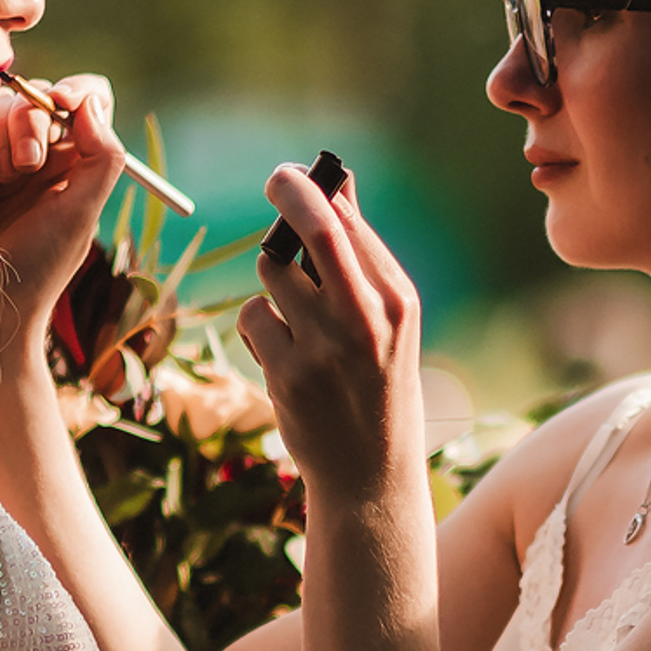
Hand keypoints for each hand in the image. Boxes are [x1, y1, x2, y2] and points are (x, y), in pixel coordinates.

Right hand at [0, 74, 128, 367]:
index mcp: (75, 168)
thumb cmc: (35, 270)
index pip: (83, 104)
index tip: (60, 103)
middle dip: (29, 119)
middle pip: (34, 98)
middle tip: (25, 165)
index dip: (72, 93)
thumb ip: (101, 158)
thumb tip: (92, 101)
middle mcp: (37, 161)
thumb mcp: (80, 215)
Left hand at [235, 164, 425, 502]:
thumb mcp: (390, 322)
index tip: (291, 174)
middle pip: (310, 228)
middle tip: (276, 178)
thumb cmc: (380, 386)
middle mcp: (365, 320)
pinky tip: (284, 355)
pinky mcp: (286, 375)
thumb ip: (363, 257)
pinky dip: (262, 327)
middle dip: (286, 191)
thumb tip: (337, 184)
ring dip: (275, 282)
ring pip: (272, 270)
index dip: (311, 187)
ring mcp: (324, 349)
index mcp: (397, 302)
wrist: (371, 476)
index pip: (346, 221)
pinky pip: (254, 316)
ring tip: (296, 315)